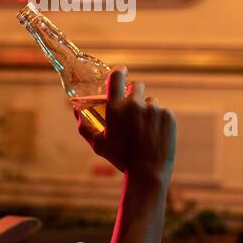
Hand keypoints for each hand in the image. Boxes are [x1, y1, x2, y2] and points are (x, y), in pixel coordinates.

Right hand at [76, 67, 175, 183]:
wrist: (148, 172)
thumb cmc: (120, 158)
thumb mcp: (98, 144)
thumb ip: (84, 126)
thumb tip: (75, 110)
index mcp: (115, 108)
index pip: (116, 76)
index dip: (119, 71)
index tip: (122, 70)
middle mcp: (134, 104)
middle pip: (136, 86)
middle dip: (134, 94)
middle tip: (133, 108)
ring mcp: (153, 109)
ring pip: (150, 101)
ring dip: (147, 110)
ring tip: (145, 130)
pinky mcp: (168, 116)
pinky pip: (163, 112)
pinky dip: (159, 121)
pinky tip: (156, 135)